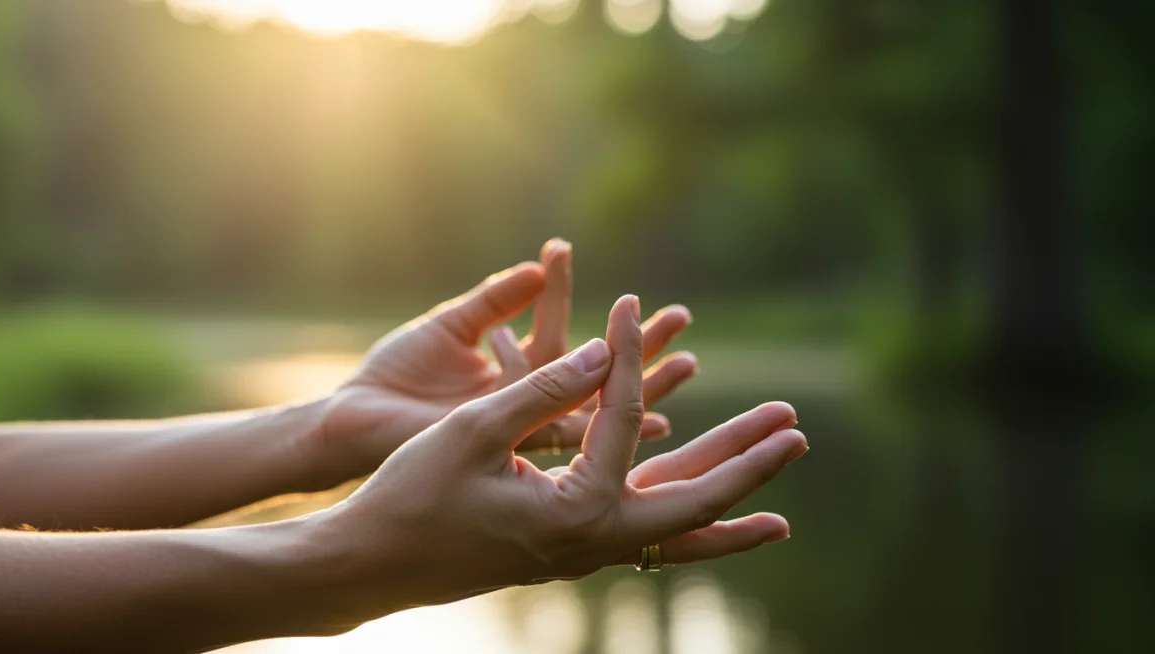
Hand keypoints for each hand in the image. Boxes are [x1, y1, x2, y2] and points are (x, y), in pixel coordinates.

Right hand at [299, 296, 806, 627]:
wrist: (370, 566)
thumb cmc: (410, 496)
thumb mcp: (473, 431)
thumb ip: (545, 389)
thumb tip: (610, 354)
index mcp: (573, 513)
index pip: (623, 421)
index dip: (632, 355)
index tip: (636, 304)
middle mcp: (592, 543)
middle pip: (694, 500)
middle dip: (748, 461)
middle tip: (796, 427)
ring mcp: (584, 554)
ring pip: (680, 525)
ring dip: (730, 489)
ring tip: (778, 464)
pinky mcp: (570, 550)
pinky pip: (648, 532)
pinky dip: (687, 512)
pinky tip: (705, 495)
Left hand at [309, 240, 698, 484]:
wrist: (355, 428)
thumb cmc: (393, 378)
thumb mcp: (450, 326)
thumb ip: (495, 299)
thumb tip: (540, 268)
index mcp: (509, 369)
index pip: (563, 331)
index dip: (608, 310)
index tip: (624, 275)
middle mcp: (524, 401)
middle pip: (596, 369)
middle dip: (640, 345)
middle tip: (684, 318)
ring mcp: (523, 429)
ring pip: (598, 405)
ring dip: (641, 382)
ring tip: (689, 361)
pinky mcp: (516, 453)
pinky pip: (576, 437)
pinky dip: (615, 427)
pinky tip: (655, 420)